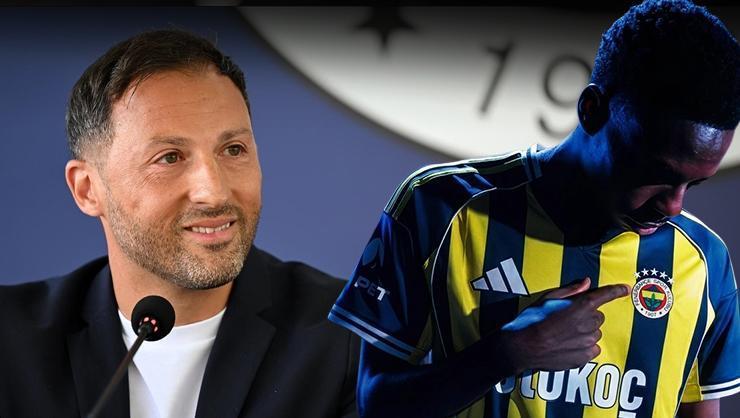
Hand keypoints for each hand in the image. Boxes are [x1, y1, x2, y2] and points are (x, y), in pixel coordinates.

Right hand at [499, 277, 629, 373]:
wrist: (522, 348)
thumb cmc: (531, 321)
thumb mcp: (546, 299)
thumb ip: (570, 291)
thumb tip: (586, 283)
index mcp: (579, 307)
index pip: (603, 296)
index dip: (615, 291)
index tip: (625, 289)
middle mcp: (587, 325)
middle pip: (598, 317)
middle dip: (587, 315)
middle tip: (568, 318)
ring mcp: (587, 343)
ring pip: (595, 333)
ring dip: (585, 331)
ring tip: (565, 334)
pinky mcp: (584, 358)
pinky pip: (593, 349)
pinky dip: (584, 346)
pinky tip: (567, 345)